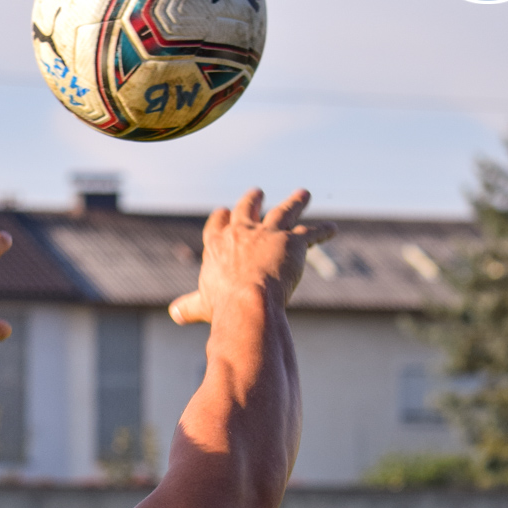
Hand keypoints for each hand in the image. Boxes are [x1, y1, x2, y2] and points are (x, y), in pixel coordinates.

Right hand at [169, 188, 335, 324]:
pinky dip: (323, 231)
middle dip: (253, 200)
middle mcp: (242, 232)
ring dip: (295, 202)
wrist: (248, 302)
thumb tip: (174, 314)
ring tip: (303, 195)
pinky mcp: (293, 240)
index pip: (218, 223)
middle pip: (248, 207)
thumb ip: (188, 306)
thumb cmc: (222, 304)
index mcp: (217, 244)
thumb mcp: (201, 304)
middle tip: (258, 193)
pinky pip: (311, 232)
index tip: (224, 212)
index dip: (222, 218)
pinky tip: (332, 229)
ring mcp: (268, 233)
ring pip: (285, 211)